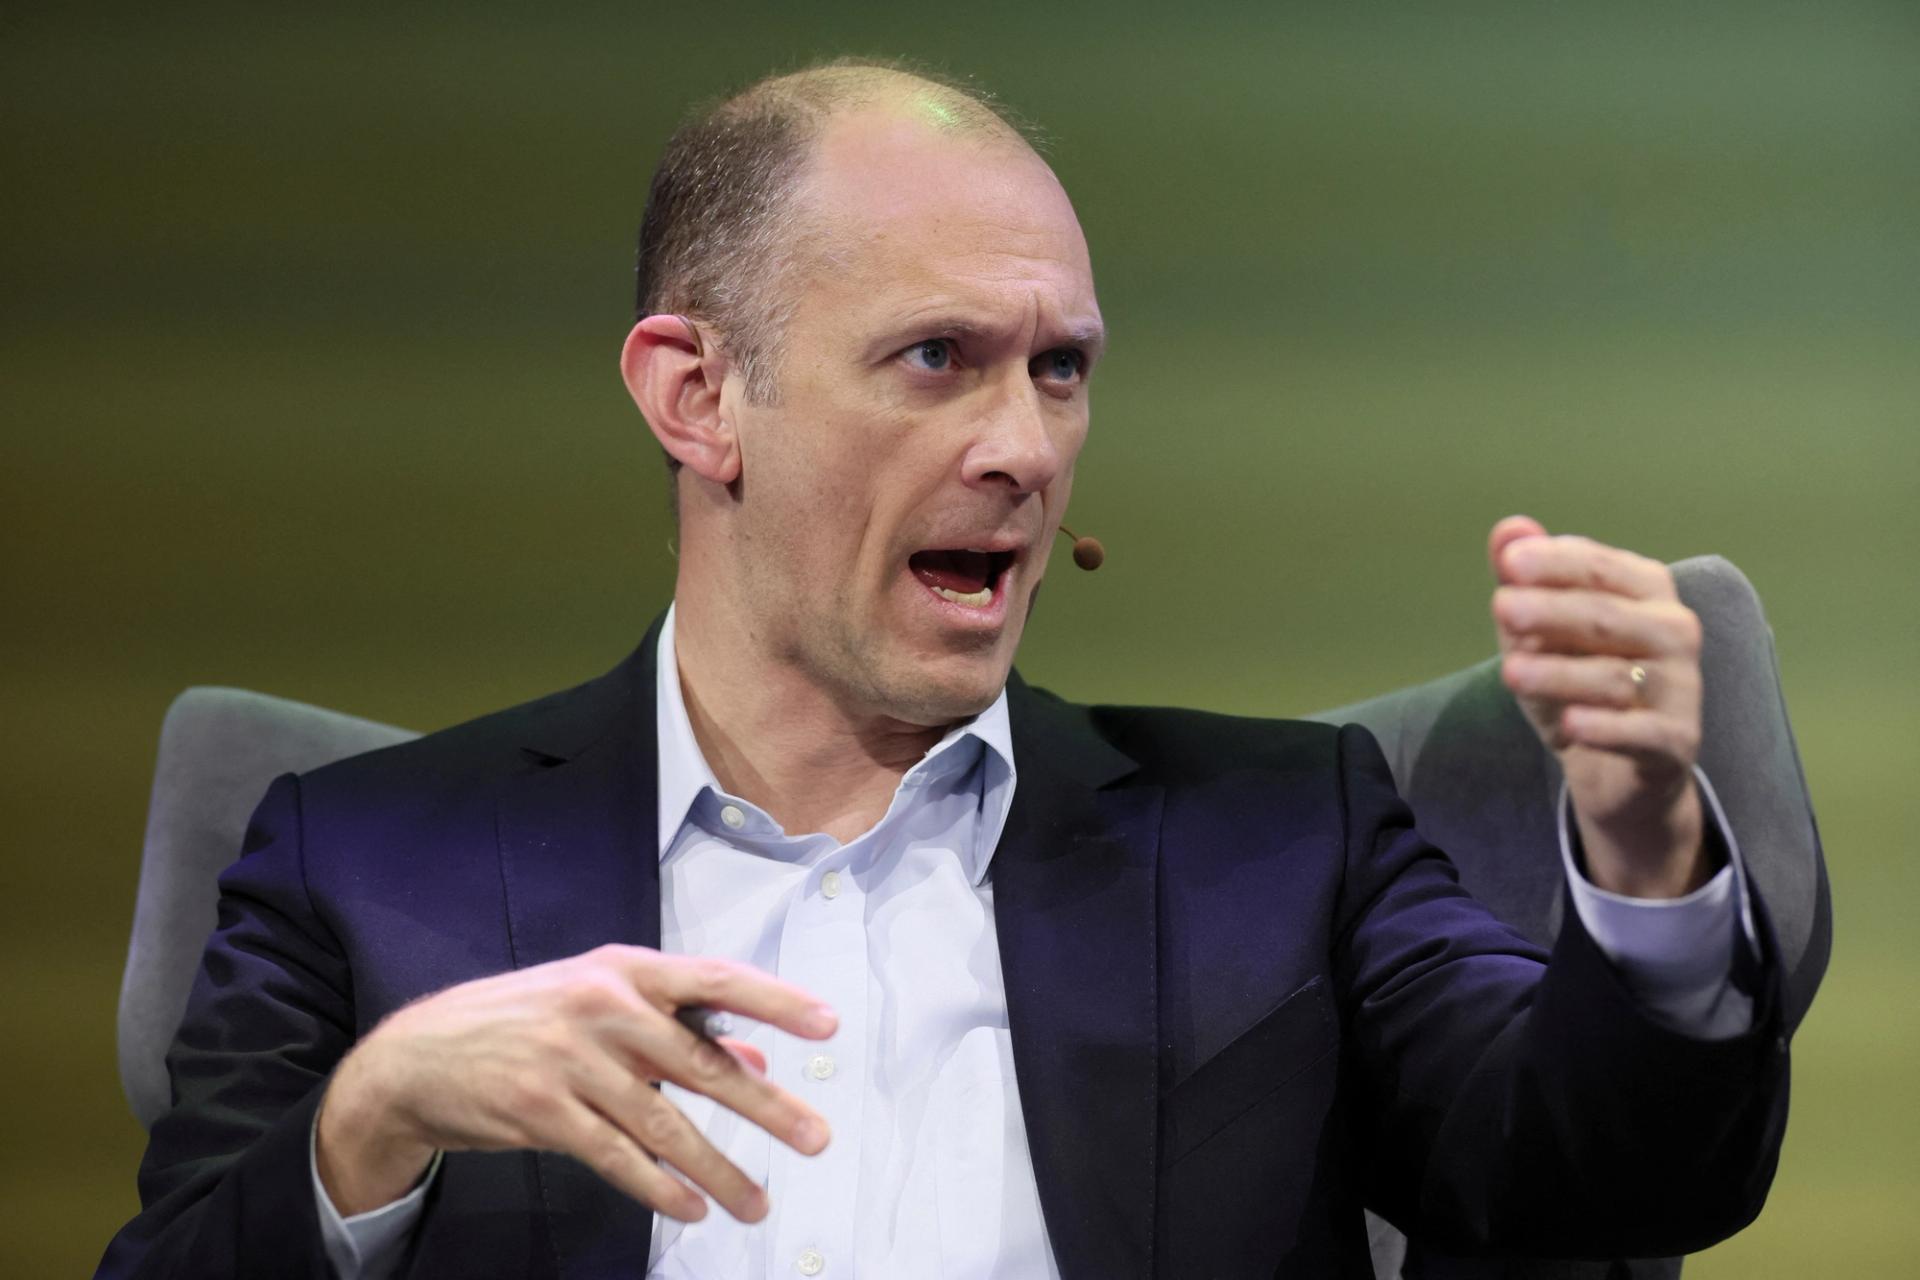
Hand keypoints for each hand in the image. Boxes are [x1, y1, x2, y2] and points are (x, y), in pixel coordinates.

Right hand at [315, 945, 835, 1222]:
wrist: (418, 1057)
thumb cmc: (527, 1023)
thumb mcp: (601, 1006)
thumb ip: (680, 1031)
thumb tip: (760, 1065)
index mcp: (624, 970)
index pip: (714, 980)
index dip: (774, 1001)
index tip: (826, 1024)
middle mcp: (602, 1007)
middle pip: (701, 1062)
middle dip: (764, 1107)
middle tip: (815, 1137)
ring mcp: (570, 1059)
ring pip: (664, 1123)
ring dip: (719, 1169)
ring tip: (756, 1203)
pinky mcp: (541, 1111)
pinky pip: (617, 1156)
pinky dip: (660, 1187)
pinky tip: (692, 1207)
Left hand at [1488, 515, 1711, 897]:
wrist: (1616, 767)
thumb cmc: (1576, 681)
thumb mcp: (1540, 632)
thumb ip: (1527, 581)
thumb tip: (1509, 528)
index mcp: (1646, 590)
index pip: (1600, 567)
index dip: (1556, 563)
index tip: (1509, 562)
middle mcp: (1674, 630)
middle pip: (1607, 617)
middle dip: (1552, 611)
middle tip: (1502, 607)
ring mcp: (1681, 687)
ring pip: (1615, 676)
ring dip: (1559, 673)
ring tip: (1510, 672)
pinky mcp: (1676, 741)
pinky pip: (1641, 732)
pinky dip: (1606, 729)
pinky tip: (1572, 726)